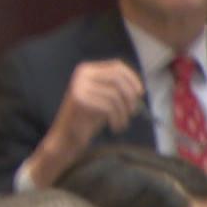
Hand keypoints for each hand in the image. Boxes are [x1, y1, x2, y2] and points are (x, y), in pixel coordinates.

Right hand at [23, 60, 144, 185]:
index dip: (132, 78)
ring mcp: (78, 86)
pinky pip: (108, 106)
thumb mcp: (104, 98)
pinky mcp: (79, 100)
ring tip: (122, 123)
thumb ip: (117, 88)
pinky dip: (117, 118)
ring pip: (114, 94)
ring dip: (124, 111)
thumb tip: (139, 88)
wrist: (65, 140)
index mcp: (87, 70)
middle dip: (130, 95)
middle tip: (133, 111)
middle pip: (117, 78)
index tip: (140, 93)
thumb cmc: (86, 121)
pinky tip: (115, 127)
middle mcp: (81, 75)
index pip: (116, 66)